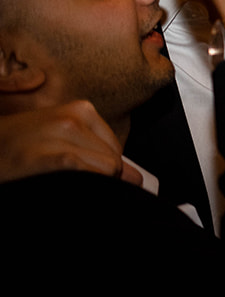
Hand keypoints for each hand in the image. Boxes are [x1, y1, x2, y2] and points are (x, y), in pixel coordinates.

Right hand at [0, 101, 136, 185]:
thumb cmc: (15, 147)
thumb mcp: (58, 140)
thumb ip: (98, 155)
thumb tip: (138, 179)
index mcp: (80, 110)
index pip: (117, 150)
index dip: (105, 170)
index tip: (85, 174)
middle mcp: (72, 119)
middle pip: (114, 162)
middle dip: (100, 178)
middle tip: (68, 179)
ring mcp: (60, 135)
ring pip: (108, 170)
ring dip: (90, 183)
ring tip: (58, 179)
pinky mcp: (50, 157)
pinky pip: (88, 174)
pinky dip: (85, 186)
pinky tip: (58, 182)